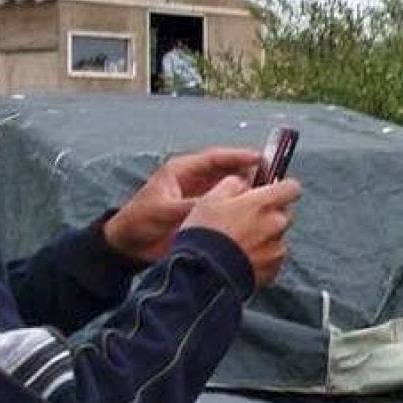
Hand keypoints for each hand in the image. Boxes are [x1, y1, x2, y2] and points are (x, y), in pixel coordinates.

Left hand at [104, 148, 260, 261]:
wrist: (129, 246)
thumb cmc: (140, 221)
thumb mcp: (166, 211)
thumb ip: (194, 205)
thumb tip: (223, 204)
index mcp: (182, 171)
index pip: (215, 158)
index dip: (238, 156)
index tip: (260, 158)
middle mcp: (194, 181)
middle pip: (227, 172)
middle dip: (249, 174)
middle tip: (273, 179)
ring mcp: (199, 198)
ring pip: (229, 190)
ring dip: (247, 192)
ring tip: (269, 197)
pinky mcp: (203, 215)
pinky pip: (226, 207)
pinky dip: (239, 209)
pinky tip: (255, 215)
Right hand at [181, 175, 300, 286]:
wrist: (203, 275)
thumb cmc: (205, 233)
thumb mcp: (210, 198)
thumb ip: (234, 183)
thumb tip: (245, 183)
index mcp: (264, 204)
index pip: (292, 188)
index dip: (283, 188)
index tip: (272, 191)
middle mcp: (277, 225)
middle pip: (284, 213)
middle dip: (269, 214)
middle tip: (245, 221)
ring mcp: (277, 249)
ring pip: (277, 237)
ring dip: (265, 237)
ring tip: (238, 244)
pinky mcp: (274, 270)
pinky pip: (273, 258)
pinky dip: (262, 257)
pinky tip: (241, 259)